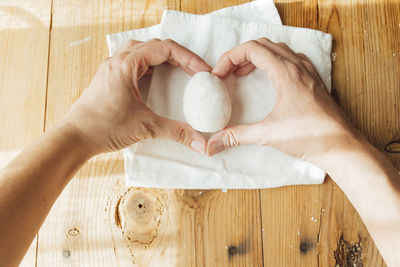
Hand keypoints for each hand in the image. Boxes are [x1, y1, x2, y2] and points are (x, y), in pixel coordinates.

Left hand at [62, 38, 210, 154]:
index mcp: (126, 65)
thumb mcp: (145, 127)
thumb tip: (199, 141)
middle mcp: (117, 61)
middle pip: (154, 46)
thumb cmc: (102, 127)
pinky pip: (132, 62)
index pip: (165, 49)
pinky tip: (154, 78)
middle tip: (193, 70)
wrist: (75, 138)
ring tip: (177, 69)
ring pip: (141, 51)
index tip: (201, 71)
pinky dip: (148, 65)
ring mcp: (111, 69)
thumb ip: (175, 132)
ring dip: (161, 57)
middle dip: (178, 56)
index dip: (188, 58)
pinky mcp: (109, 79)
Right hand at [207, 38, 359, 168]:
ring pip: (278, 50)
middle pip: (263, 45)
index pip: (252, 49)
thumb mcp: (268, 135)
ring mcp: (308, 72)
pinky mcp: (313, 81)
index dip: (230, 57)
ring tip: (242, 73)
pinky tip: (269, 77)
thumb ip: (238, 136)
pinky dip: (273, 62)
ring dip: (257, 57)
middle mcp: (298, 67)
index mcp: (286, 73)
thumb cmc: (311, 137)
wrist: (341, 146)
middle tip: (227, 71)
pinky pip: (291, 59)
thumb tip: (214, 143)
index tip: (220, 73)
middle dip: (240, 55)